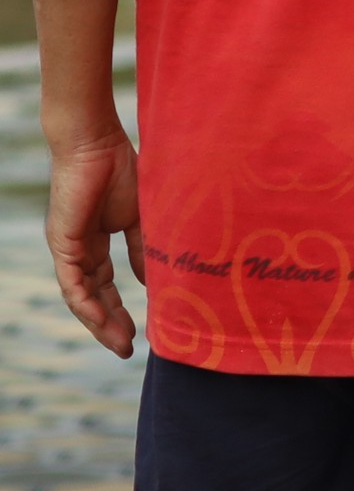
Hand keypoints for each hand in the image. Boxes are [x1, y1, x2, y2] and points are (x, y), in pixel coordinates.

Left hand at [45, 129, 139, 357]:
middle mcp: (78, 250)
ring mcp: (68, 249)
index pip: (105, 284)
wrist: (96, 141)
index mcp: (96, 241)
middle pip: (93, 296)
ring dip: (99, 322)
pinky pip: (73, 283)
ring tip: (120, 343)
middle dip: (110, 324)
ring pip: (81, 296)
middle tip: (128, 349)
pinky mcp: (63, 244)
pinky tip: (102, 320)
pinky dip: (86, 304)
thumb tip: (153, 280)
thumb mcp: (142, 216)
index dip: (121, 308)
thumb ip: (144, 248)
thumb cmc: (121, 167)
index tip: (141, 331)